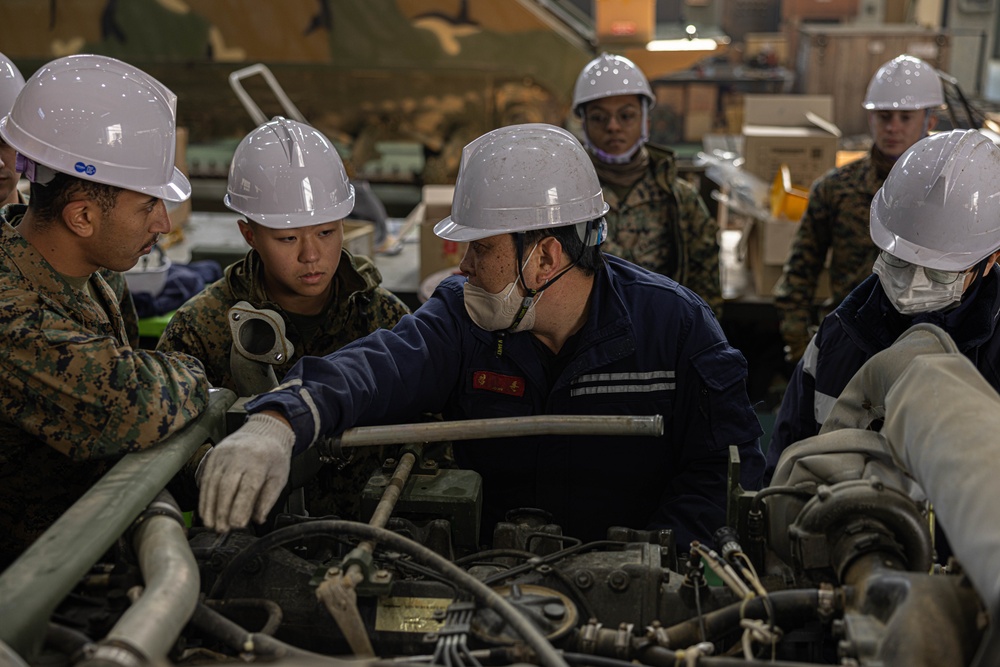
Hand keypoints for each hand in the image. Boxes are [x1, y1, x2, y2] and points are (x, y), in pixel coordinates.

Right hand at [197, 412, 294, 531]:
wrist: (264, 430)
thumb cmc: (273, 455)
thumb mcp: (279, 476)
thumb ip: (268, 499)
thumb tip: (257, 519)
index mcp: (259, 460)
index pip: (248, 488)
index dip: (241, 508)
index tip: (237, 525)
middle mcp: (239, 456)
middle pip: (227, 487)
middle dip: (222, 511)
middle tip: (221, 530)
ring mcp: (224, 455)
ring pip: (213, 484)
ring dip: (210, 507)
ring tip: (211, 525)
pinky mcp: (213, 456)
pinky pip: (206, 479)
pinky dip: (204, 498)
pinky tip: (205, 511)